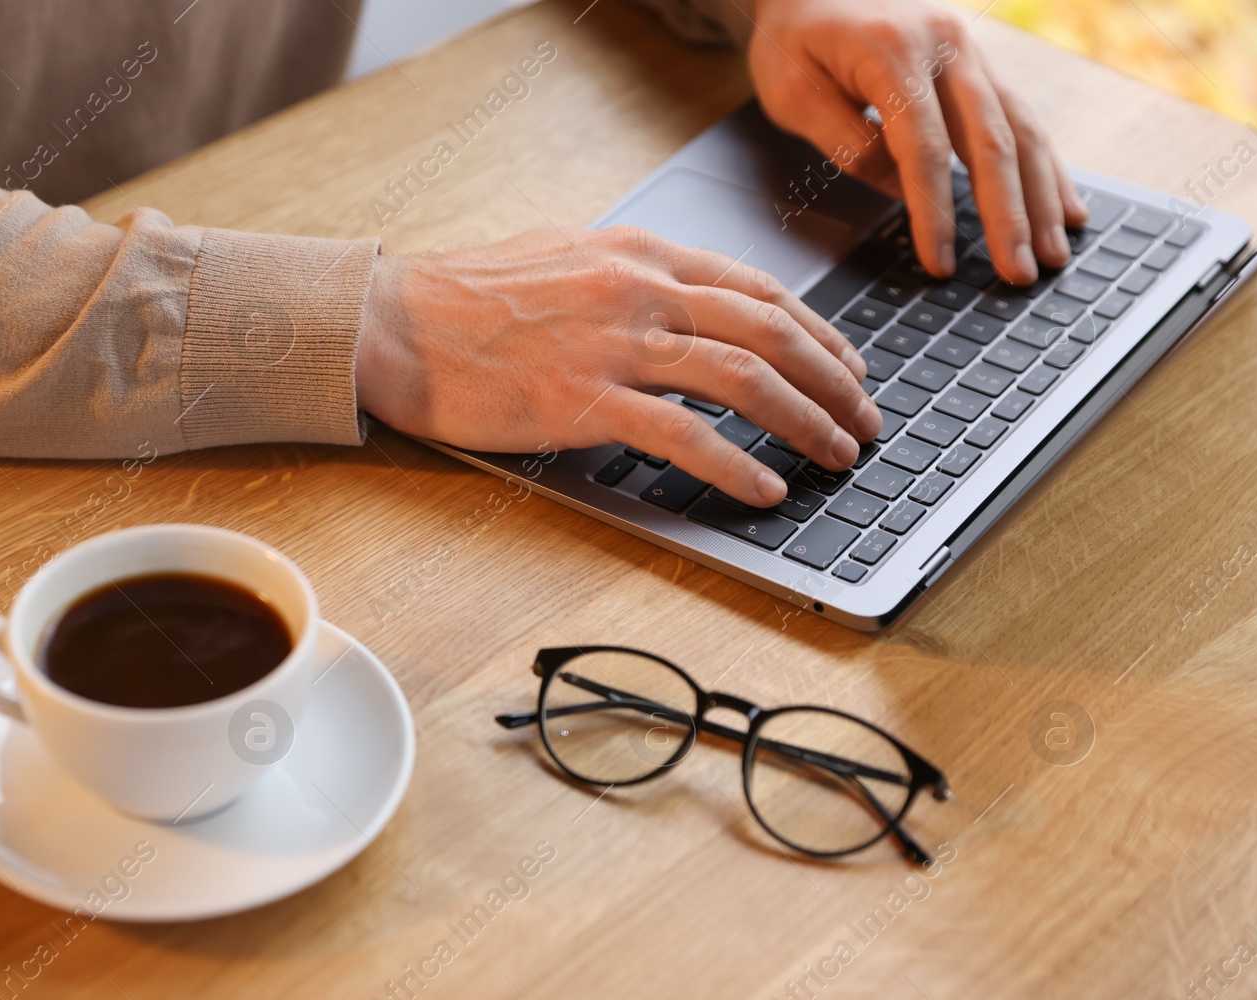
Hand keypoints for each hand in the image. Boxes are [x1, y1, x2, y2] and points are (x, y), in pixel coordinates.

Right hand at [353, 226, 881, 507]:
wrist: (394, 324)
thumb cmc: (468, 298)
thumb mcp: (565, 258)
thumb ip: (633, 278)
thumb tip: (686, 304)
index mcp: (640, 255)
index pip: (757, 289)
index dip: (818, 332)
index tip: (847, 365)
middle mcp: (639, 291)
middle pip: (769, 330)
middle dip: (832, 380)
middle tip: (863, 418)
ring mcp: (614, 345)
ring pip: (743, 377)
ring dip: (805, 420)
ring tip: (837, 454)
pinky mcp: (583, 400)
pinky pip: (684, 435)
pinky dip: (736, 464)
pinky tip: (765, 487)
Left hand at [744, 0, 1089, 283]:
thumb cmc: (794, 40)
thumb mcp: (792, 93)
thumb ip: (844, 142)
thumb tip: (904, 191)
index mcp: (892, 52)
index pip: (923, 147)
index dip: (934, 212)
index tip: (940, 263)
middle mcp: (947, 45)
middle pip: (991, 140)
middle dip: (1009, 215)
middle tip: (1019, 274)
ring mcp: (972, 51)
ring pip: (1022, 128)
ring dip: (1042, 198)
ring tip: (1054, 254)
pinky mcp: (980, 65)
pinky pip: (1023, 118)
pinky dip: (1046, 167)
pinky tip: (1067, 208)